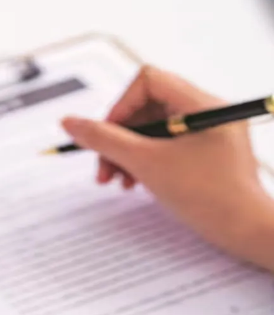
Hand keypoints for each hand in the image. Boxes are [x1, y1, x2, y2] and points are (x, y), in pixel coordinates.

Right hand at [61, 65, 273, 270]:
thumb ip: (103, 139)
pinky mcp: (205, 152)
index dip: (120, 107)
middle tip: (103, 167)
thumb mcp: (145, 163)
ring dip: (126, 153)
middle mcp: (207, 112)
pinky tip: (134, 182)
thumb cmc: (208, 197)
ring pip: (151, 129)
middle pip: (145, 107)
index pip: (147, 81)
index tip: (107, 138)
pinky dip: (143, 161)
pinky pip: (163, 146)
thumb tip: (70, 123)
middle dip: (118, 137)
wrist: (245, 232)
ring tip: (116, 180)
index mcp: (201, 104)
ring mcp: (207, 132)